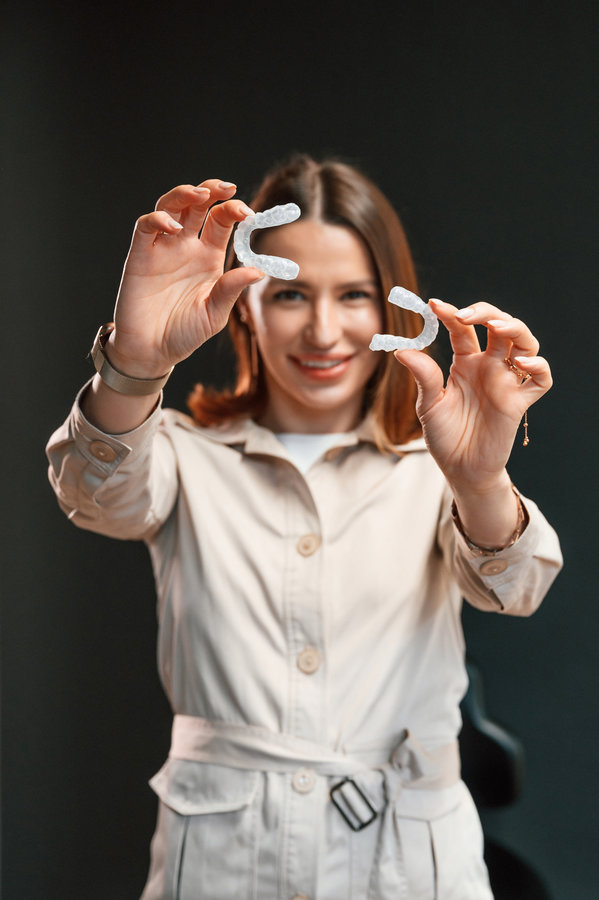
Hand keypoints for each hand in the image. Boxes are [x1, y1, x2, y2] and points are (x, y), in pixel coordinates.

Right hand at [106, 179, 263, 377]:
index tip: (249, 214)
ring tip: (200, 194)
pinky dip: (158, 220)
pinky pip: (146, 227)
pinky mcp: (140, 256)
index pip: (222, 221)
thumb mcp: (215, 314)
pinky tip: (174, 228)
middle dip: (212, 191)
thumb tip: (259, 271)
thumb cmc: (184, 333)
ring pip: (170, 207)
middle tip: (227, 188)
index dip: (234, 211)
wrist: (152, 352)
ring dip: (184, 195)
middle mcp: (186, 247)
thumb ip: (231, 290)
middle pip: (197, 206)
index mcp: (208, 257)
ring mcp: (162, 248)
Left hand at [394, 299, 552, 493]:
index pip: (463, 329)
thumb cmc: (445, 436)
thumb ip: (423, 376)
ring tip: (498, 326)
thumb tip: (402, 349)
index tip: (433, 305)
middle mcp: (489, 367)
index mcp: (466, 363)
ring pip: (524, 343)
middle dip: (486, 312)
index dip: (451, 314)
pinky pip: (540, 380)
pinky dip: (538, 367)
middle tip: (464, 315)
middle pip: (499, 326)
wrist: (460, 470)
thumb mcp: (428, 405)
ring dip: (515, 328)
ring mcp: (506, 382)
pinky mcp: (519, 403)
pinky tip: (521, 363)